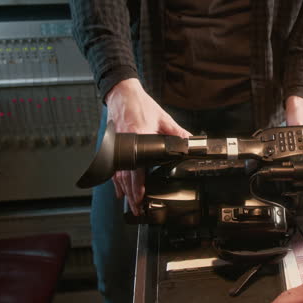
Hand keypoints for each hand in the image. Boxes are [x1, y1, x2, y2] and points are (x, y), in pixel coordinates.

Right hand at [105, 78, 190, 213]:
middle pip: (125, 176)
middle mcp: (124, 144)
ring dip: (124, 191)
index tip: (140, 196)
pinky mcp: (112, 146)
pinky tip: (120, 191)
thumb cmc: (140, 105)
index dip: (137, 184)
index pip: (135, 167)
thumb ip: (176, 132)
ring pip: (117, 174)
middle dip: (131, 194)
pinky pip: (113, 168)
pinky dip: (116, 181)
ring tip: (131, 204)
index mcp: (137, 136)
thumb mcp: (163, 118)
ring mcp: (116, 146)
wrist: (122, 94)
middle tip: (138, 208)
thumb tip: (191, 143)